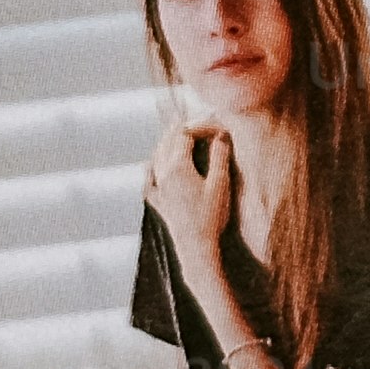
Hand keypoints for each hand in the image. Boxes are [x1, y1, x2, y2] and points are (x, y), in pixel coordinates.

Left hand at [145, 112, 238, 267]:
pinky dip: (150, 168)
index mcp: (178, 166)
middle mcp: (163, 174)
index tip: (209, 121)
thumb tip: (220, 134)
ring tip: (172, 134)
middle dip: (177, 130)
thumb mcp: (221, 184)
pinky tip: (151, 165)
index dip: (197, 125)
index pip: (184, 135)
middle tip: (187, 119)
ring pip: (157, 158)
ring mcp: (158, 189)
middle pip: (167, 143)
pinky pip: (148, 180)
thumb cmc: (211, 217)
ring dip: (165, 143)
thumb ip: (220, 156)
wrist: (197, 249)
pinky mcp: (158, 203)